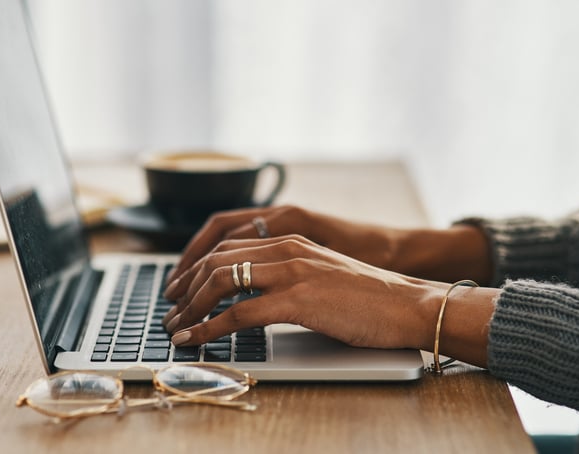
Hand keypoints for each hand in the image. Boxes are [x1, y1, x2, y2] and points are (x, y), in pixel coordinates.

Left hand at [163, 234, 442, 350]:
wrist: (408, 303)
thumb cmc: (369, 295)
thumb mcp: (321, 271)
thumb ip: (288, 272)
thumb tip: (255, 292)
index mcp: (289, 239)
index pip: (226, 244)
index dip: (195, 266)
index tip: (180, 288)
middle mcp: (286, 248)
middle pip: (216, 260)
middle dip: (185, 286)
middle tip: (170, 309)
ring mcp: (292, 272)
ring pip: (221, 281)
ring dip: (191, 307)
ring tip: (176, 327)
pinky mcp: (298, 300)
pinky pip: (240, 313)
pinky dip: (210, 327)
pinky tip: (197, 339)